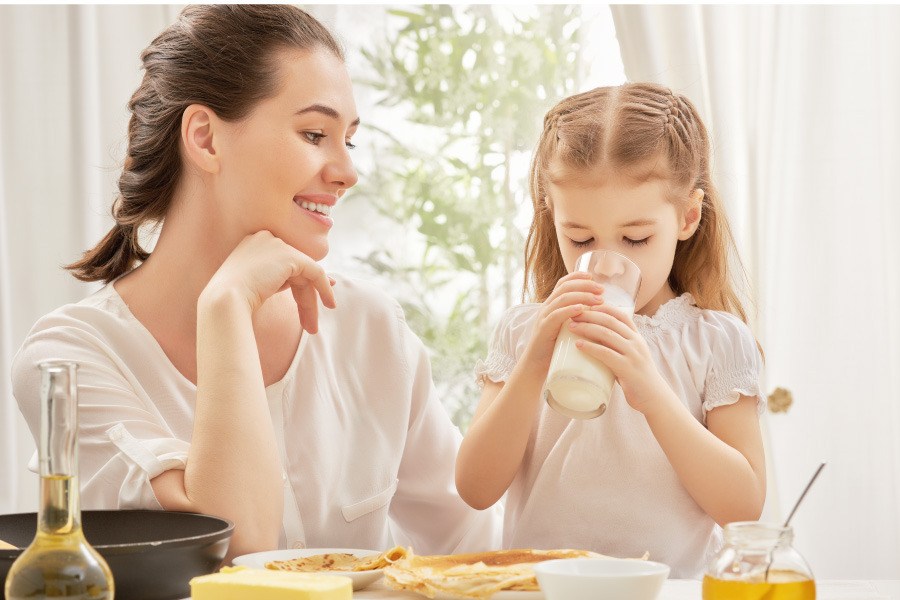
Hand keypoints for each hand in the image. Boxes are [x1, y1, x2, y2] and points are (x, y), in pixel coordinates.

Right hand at [202, 230, 335, 333]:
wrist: (223, 301)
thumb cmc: (233, 302)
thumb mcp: (260, 286)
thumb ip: (283, 280)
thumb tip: (313, 280)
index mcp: (252, 244)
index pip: (283, 263)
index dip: (298, 284)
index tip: (310, 301)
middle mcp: (264, 239)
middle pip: (294, 270)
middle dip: (306, 296)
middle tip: (310, 323)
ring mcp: (276, 245)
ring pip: (305, 273)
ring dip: (311, 301)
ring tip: (312, 327)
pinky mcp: (289, 255)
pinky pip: (315, 271)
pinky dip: (323, 288)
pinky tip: (329, 304)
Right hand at [520, 272, 604, 372]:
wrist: (536, 366)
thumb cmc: (555, 349)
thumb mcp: (567, 329)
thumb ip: (577, 319)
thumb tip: (600, 313)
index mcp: (552, 305)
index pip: (563, 283)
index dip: (577, 276)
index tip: (593, 277)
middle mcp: (547, 307)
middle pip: (565, 287)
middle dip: (585, 285)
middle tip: (601, 290)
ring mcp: (544, 317)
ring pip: (563, 299)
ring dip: (582, 296)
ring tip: (598, 299)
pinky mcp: (544, 329)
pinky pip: (556, 315)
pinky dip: (569, 310)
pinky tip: (581, 309)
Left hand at [569, 303, 670, 412]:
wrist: (653, 397)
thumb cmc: (637, 377)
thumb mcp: (630, 356)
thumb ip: (616, 347)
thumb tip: (593, 339)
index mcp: (637, 337)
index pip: (620, 315)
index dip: (603, 307)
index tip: (586, 304)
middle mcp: (636, 342)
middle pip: (610, 321)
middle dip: (590, 315)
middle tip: (572, 314)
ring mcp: (633, 354)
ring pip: (607, 334)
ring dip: (587, 328)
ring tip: (571, 326)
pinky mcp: (627, 368)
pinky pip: (606, 354)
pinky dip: (591, 347)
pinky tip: (578, 345)